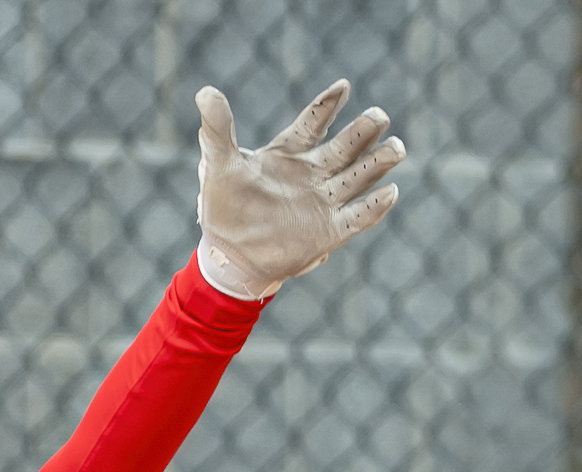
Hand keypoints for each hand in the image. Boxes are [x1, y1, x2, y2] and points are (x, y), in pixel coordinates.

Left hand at [194, 79, 405, 298]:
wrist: (228, 255)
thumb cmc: (223, 207)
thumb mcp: (218, 166)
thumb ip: (217, 130)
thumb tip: (205, 91)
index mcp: (290, 153)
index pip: (315, 122)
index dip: (328, 104)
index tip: (342, 87)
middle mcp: (314, 172)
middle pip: (348, 144)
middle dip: (366, 130)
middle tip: (378, 117)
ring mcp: (326, 200)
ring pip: (362, 175)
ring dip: (379, 161)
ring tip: (396, 148)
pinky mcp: (331, 229)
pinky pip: (360, 216)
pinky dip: (375, 206)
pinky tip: (390, 192)